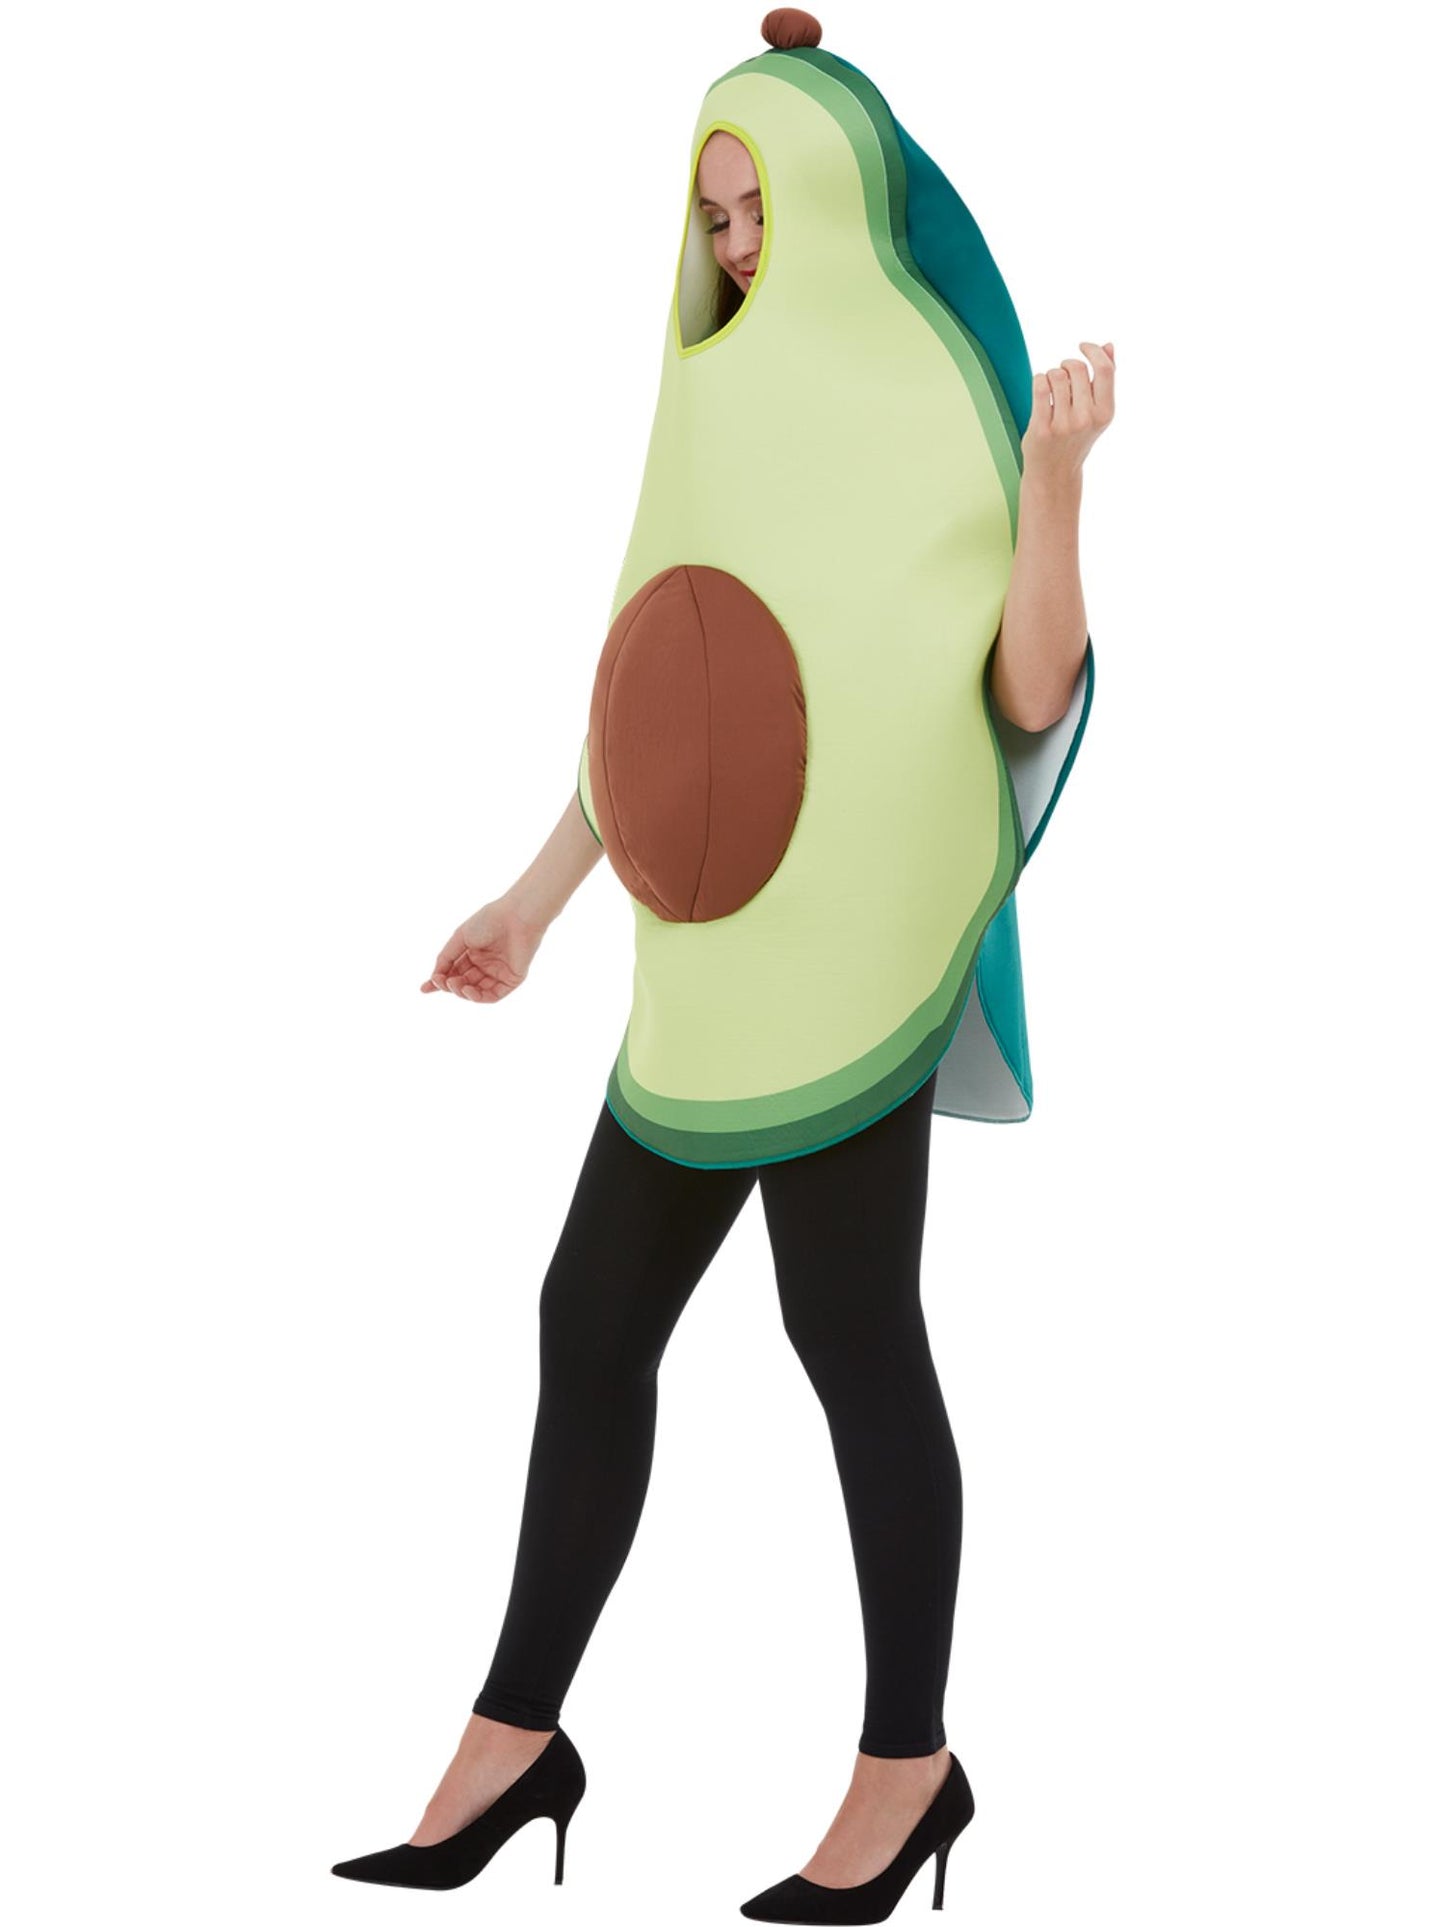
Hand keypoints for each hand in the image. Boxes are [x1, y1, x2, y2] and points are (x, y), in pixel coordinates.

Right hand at [420, 898, 547, 1002]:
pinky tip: (468, 990)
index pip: (453, 972)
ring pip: (476, 992)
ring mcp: (498, 973)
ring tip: (453, 984)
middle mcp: (485, 965)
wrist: (515, 916)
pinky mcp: (511, 980)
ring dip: (461, 992)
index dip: (439, 981)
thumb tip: (434, 977)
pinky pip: (493, 995)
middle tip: (441, 982)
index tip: (424, 989)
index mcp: (473, 953)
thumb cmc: (488, 921)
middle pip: (463, 983)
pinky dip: (478, 997)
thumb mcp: (460, 938)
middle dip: (449, 985)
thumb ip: (446, 957)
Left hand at [1019, 339, 1115, 487]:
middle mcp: (1087, 419)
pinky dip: (1039, 380)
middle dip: (1067, 365)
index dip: (1093, 351)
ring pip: (1056, 375)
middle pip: (1077, 368)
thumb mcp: (1096, 412)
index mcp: (1105, 412)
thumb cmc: (1076, 437)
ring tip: (1051, 389)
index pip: (1105, 369)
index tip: (1083, 347)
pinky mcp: (1042, 428)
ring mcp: (1064, 425)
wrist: (1055, 473)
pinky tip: (1041, 387)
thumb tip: (1109, 346)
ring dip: (1051, 375)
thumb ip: (1104, 380)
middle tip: (1063, 376)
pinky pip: (1039, 386)